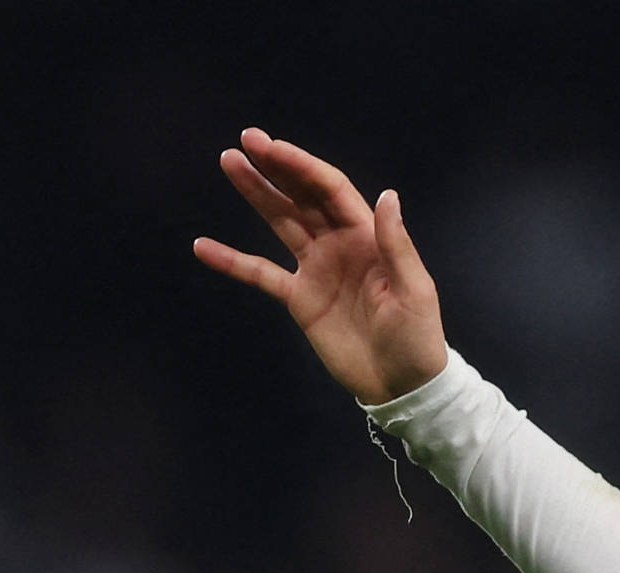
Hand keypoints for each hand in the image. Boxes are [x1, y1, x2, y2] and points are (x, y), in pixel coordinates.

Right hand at [195, 128, 447, 404]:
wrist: (401, 385)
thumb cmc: (416, 337)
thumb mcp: (414, 290)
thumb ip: (396, 244)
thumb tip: (387, 195)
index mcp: (368, 236)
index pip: (330, 190)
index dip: (301, 166)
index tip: (270, 147)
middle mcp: (339, 244)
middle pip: (302, 197)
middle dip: (275, 168)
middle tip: (245, 141)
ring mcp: (317, 269)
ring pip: (281, 222)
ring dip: (256, 193)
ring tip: (229, 164)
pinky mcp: (300, 298)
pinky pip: (261, 274)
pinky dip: (233, 261)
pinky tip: (203, 247)